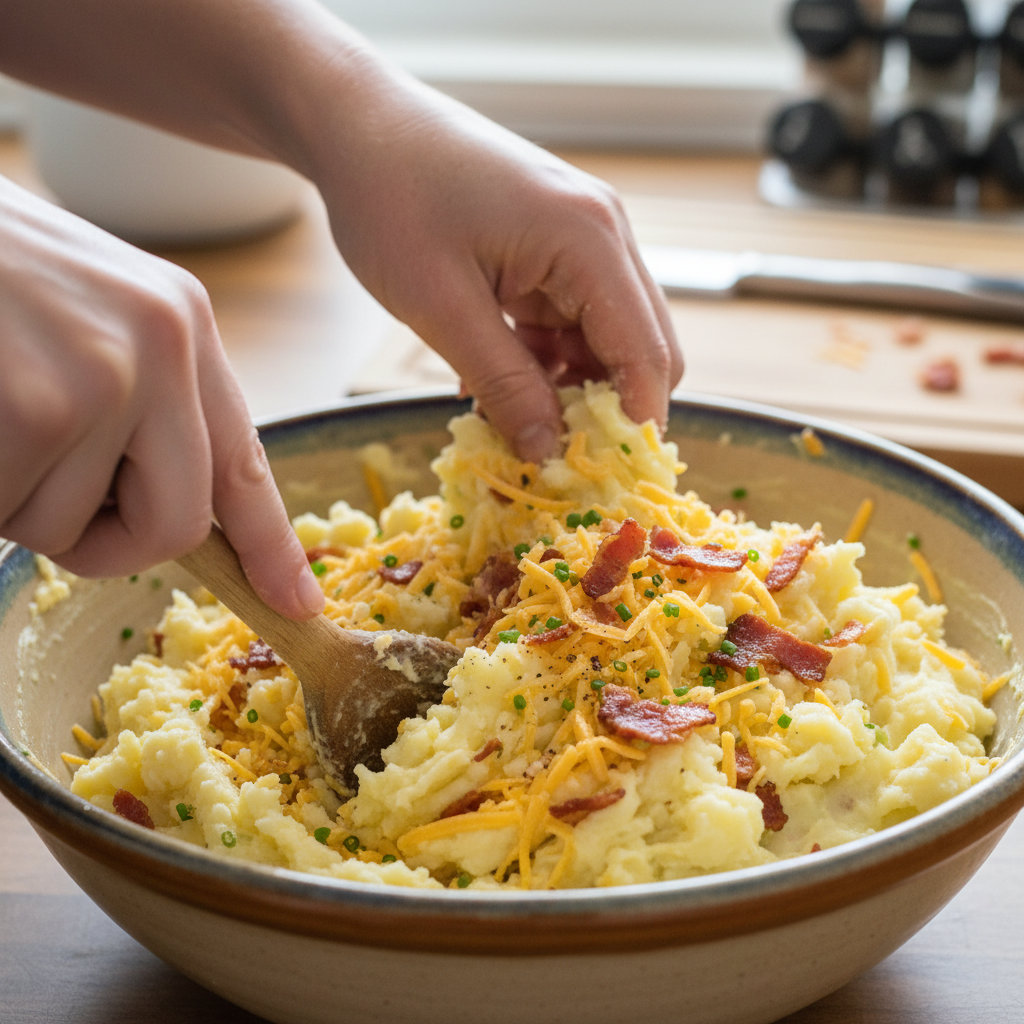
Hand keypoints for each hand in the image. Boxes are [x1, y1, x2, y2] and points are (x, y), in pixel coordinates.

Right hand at [0, 174, 323, 618]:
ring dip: (14, 498)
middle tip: (36, 483)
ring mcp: (106, 376)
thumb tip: (171, 512)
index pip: (246, 462)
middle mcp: (165, 347)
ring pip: (71, 529)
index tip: (299, 603)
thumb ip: (140, 403)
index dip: (271, 545)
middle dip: (103, 539)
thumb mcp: (87, 315)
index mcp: (183, 325)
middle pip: (176, 527)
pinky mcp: (41, 409)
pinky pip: (12, 513)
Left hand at [304, 73, 682, 461]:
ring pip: (605, 342)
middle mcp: (604, 237)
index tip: (600, 480)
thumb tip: (547, 452)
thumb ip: (504, 383)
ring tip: (504, 415)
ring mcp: (583, 240)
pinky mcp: (555, 249)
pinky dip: (542, 361)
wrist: (358, 124)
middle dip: (604, 409)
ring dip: (565, 388)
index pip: (648, 354)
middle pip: (642, 349)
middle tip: (549, 454)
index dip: (634, 426)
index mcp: (589, 241)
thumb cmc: (391, 199)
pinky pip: (569, 324)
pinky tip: (491, 377)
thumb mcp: (441, 306)